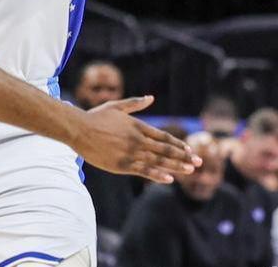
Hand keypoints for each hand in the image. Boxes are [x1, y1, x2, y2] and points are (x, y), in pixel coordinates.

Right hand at [72, 96, 198, 182]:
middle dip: (184, 156)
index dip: (178, 144)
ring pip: (158, 161)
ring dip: (176, 166)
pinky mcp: (122, 165)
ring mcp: (131, 153)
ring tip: (190, 170)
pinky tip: (169, 178)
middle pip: (166, 149)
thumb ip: (135, 103)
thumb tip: (151, 97)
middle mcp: (138, 140)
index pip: (164, 137)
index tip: (190, 150)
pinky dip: (158, 175)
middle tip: (199, 162)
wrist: (79, 129)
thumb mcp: (116, 106)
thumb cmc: (96, 117)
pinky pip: (144, 171)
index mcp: (138, 126)